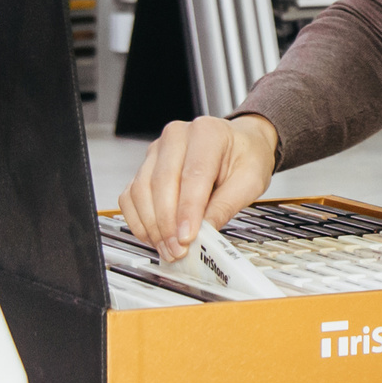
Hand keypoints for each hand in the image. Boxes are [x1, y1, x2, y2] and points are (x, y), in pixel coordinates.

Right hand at [120, 114, 277, 260]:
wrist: (239, 143)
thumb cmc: (245, 156)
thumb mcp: (250, 180)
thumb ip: (226, 206)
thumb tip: (205, 235)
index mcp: (207, 132)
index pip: (193, 174)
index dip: (187, 210)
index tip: (187, 237)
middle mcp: (176, 136)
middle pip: (162, 182)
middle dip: (168, 223)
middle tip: (177, 249)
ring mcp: (156, 151)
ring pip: (142, 191)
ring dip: (152, 226)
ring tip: (168, 248)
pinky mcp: (145, 167)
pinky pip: (131, 196)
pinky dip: (139, 221)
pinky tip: (154, 237)